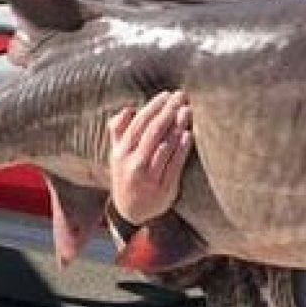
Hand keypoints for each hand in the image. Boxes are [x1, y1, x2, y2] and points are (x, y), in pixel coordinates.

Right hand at [108, 90, 192, 225]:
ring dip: (176, 127)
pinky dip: (181, 149)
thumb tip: (128, 109)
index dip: (153, 107)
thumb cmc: (127, 174)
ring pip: (164, 147)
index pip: (138, 124)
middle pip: (153, 132)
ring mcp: (149, 177)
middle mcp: (133, 164)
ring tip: (187, 110)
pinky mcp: (164, 188)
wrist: (131, 211)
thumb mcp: (117, 154)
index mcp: (121, 152)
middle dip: (168, 111)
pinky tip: (188, 135)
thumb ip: (119, 131)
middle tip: (182, 96)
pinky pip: (174, 165)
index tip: (167, 94)